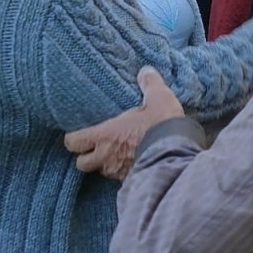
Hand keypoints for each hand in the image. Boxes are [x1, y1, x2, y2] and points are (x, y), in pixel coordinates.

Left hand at [63, 68, 184, 179]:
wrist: (178, 152)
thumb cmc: (162, 124)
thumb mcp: (158, 98)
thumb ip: (150, 84)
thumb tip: (145, 71)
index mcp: (105, 135)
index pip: (74, 142)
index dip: (74, 139)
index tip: (80, 135)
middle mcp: (106, 156)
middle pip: (81, 163)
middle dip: (87, 157)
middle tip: (97, 147)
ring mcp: (118, 172)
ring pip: (102, 172)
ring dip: (107, 165)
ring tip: (117, 156)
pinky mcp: (132, 181)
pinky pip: (120, 180)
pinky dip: (124, 173)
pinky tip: (135, 165)